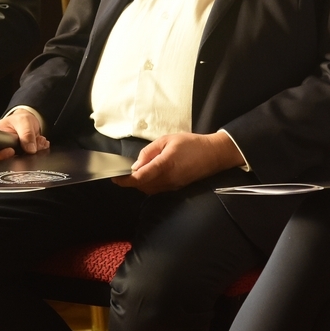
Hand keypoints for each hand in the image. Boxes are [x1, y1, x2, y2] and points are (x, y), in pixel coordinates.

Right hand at [0, 110, 48, 163]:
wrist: (28, 122)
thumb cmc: (19, 120)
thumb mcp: (23, 121)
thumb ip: (26, 133)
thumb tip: (30, 149)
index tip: (11, 151)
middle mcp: (1, 152)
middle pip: (3, 164)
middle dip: (21, 157)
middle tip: (30, 148)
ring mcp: (11, 157)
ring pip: (19, 164)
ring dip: (32, 155)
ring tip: (37, 142)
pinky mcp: (21, 159)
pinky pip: (29, 162)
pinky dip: (38, 154)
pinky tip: (40, 144)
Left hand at [112, 132, 245, 194]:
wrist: (214, 154)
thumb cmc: (191, 143)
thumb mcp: (168, 139)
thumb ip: (149, 152)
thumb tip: (135, 165)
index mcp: (165, 164)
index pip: (140, 177)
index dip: (125, 180)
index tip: (115, 178)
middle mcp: (168, 179)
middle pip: (142, 186)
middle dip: (131, 182)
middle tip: (124, 173)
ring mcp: (173, 185)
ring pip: (149, 190)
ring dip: (139, 184)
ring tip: (137, 173)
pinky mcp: (176, 188)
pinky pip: (157, 189)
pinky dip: (149, 185)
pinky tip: (149, 175)